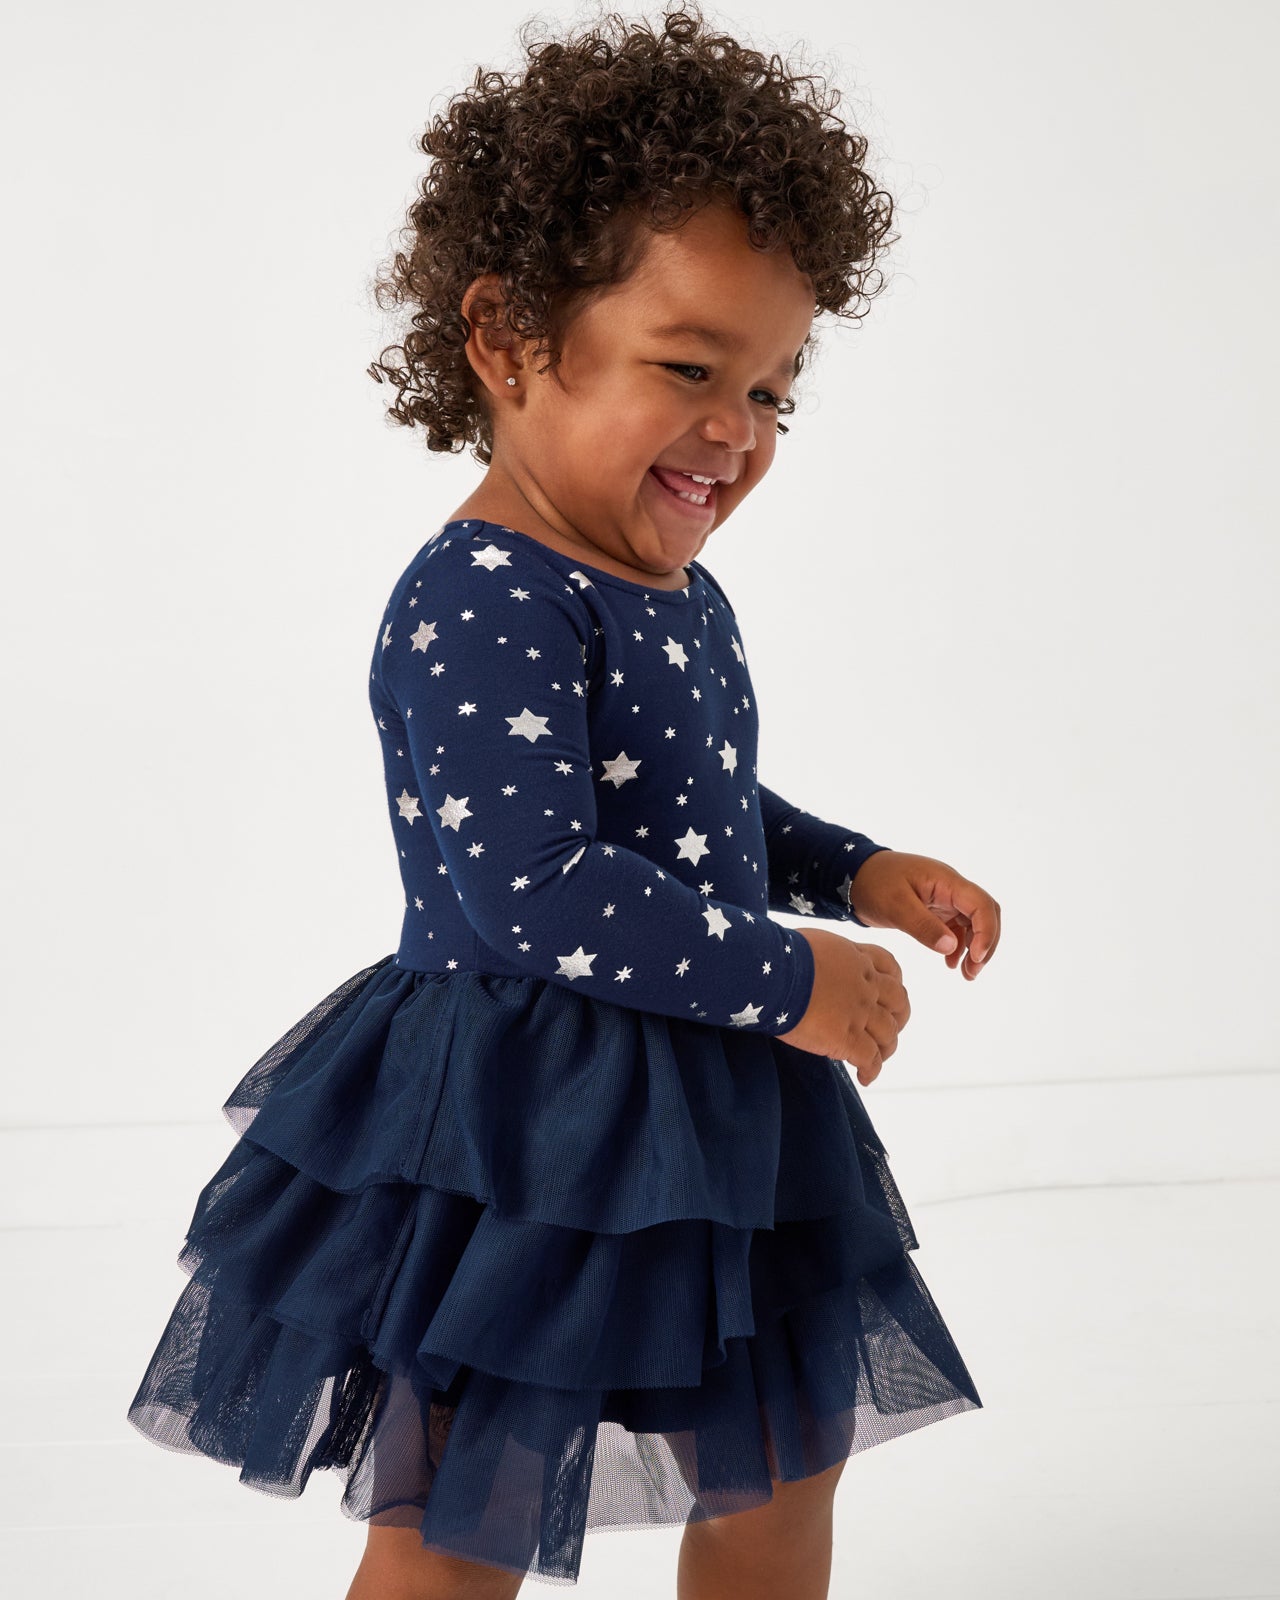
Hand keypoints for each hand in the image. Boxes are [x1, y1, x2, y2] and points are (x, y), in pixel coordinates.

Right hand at [776, 928, 909, 1085]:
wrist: (773, 975)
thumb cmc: (780, 956)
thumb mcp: (810, 944)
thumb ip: (823, 957)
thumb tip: (810, 968)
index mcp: (855, 959)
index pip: (889, 967)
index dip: (893, 982)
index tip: (886, 994)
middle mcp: (864, 985)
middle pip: (899, 1001)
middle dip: (898, 1016)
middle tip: (888, 1028)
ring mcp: (859, 1013)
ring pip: (888, 1034)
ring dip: (887, 1048)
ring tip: (877, 1058)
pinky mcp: (846, 1038)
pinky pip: (869, 1059)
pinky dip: (871, 1071)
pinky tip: (864, 1078)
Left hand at [847, 850, 1000, 979]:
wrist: (853, 876)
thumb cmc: (873, 883)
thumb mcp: (895, 906)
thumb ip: (922, 926)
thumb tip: (951, 947)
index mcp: (946, 881)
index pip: (982, 904)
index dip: (986, 932)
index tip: (975, 957)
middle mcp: (951, 889)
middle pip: (985, 914)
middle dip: (985, 943)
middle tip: (973, 970)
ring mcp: (945, 899)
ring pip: (973, 924)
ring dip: (975, 948)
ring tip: (966, 974)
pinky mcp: (936, 910)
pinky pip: (957, 928)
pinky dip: (958, 946)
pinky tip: (950, 963)